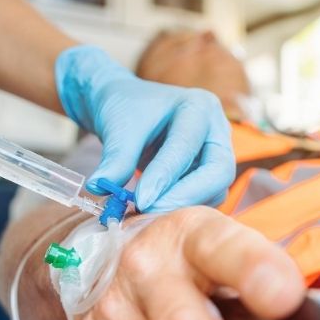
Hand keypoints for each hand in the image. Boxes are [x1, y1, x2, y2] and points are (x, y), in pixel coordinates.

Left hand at [55, 46, 234, 211]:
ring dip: (183, 205)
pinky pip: (205, 197)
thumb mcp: (118, 127)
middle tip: (150, 212)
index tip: (141, 200)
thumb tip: (101, 187)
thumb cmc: (125, 107)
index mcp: (199, 107)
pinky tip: (154, 209)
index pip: (186, 147)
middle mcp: (216, 129)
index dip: (164, 176)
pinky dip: (180, 206)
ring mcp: (217, 153)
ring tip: (147, 213)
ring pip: (215, 190)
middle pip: (218, 172)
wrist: (126, 106)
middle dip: (185, 197)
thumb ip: (116, 158)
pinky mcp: (210, 173)